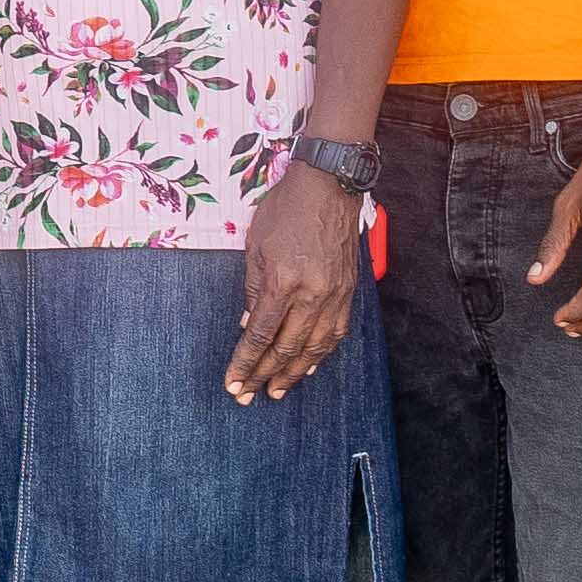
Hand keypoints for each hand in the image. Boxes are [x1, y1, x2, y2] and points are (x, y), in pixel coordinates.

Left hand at [227, 162, 365, 404]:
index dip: (245, 363)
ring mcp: (334, 295)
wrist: (328, 185)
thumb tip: (248, 326)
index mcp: (283, 282)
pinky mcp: (348, 291)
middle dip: (263, 376)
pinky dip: (321, 354)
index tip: (233, 382)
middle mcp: (312, 294)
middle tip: (247, 396)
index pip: (260, 335)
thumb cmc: (286, 209)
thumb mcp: (256, 246)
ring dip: (293, 373)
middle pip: (285, 348)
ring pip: (314, 347)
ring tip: (276, 390)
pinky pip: (335, 332)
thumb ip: (252, 290)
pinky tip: (309, 366)